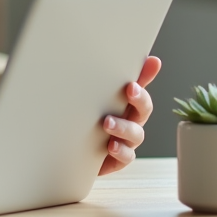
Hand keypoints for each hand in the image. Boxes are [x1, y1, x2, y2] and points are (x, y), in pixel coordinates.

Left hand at [98, 55, 161, 175]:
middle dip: (139, 99)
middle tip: (130, 89)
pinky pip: (127, 157)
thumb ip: (104, 78)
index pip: (140, 86)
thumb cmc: (87, 120)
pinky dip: (122, 151)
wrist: (70, 151)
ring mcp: (126, 140)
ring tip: (108, 123)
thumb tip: (119, 57)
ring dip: (124, 127)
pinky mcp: (118, 159)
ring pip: (136, 134)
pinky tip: (111, 146)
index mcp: (126, 103)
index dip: (146, 77)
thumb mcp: (92, 97)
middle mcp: (130, 120)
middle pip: (144, 109)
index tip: (145, 64)